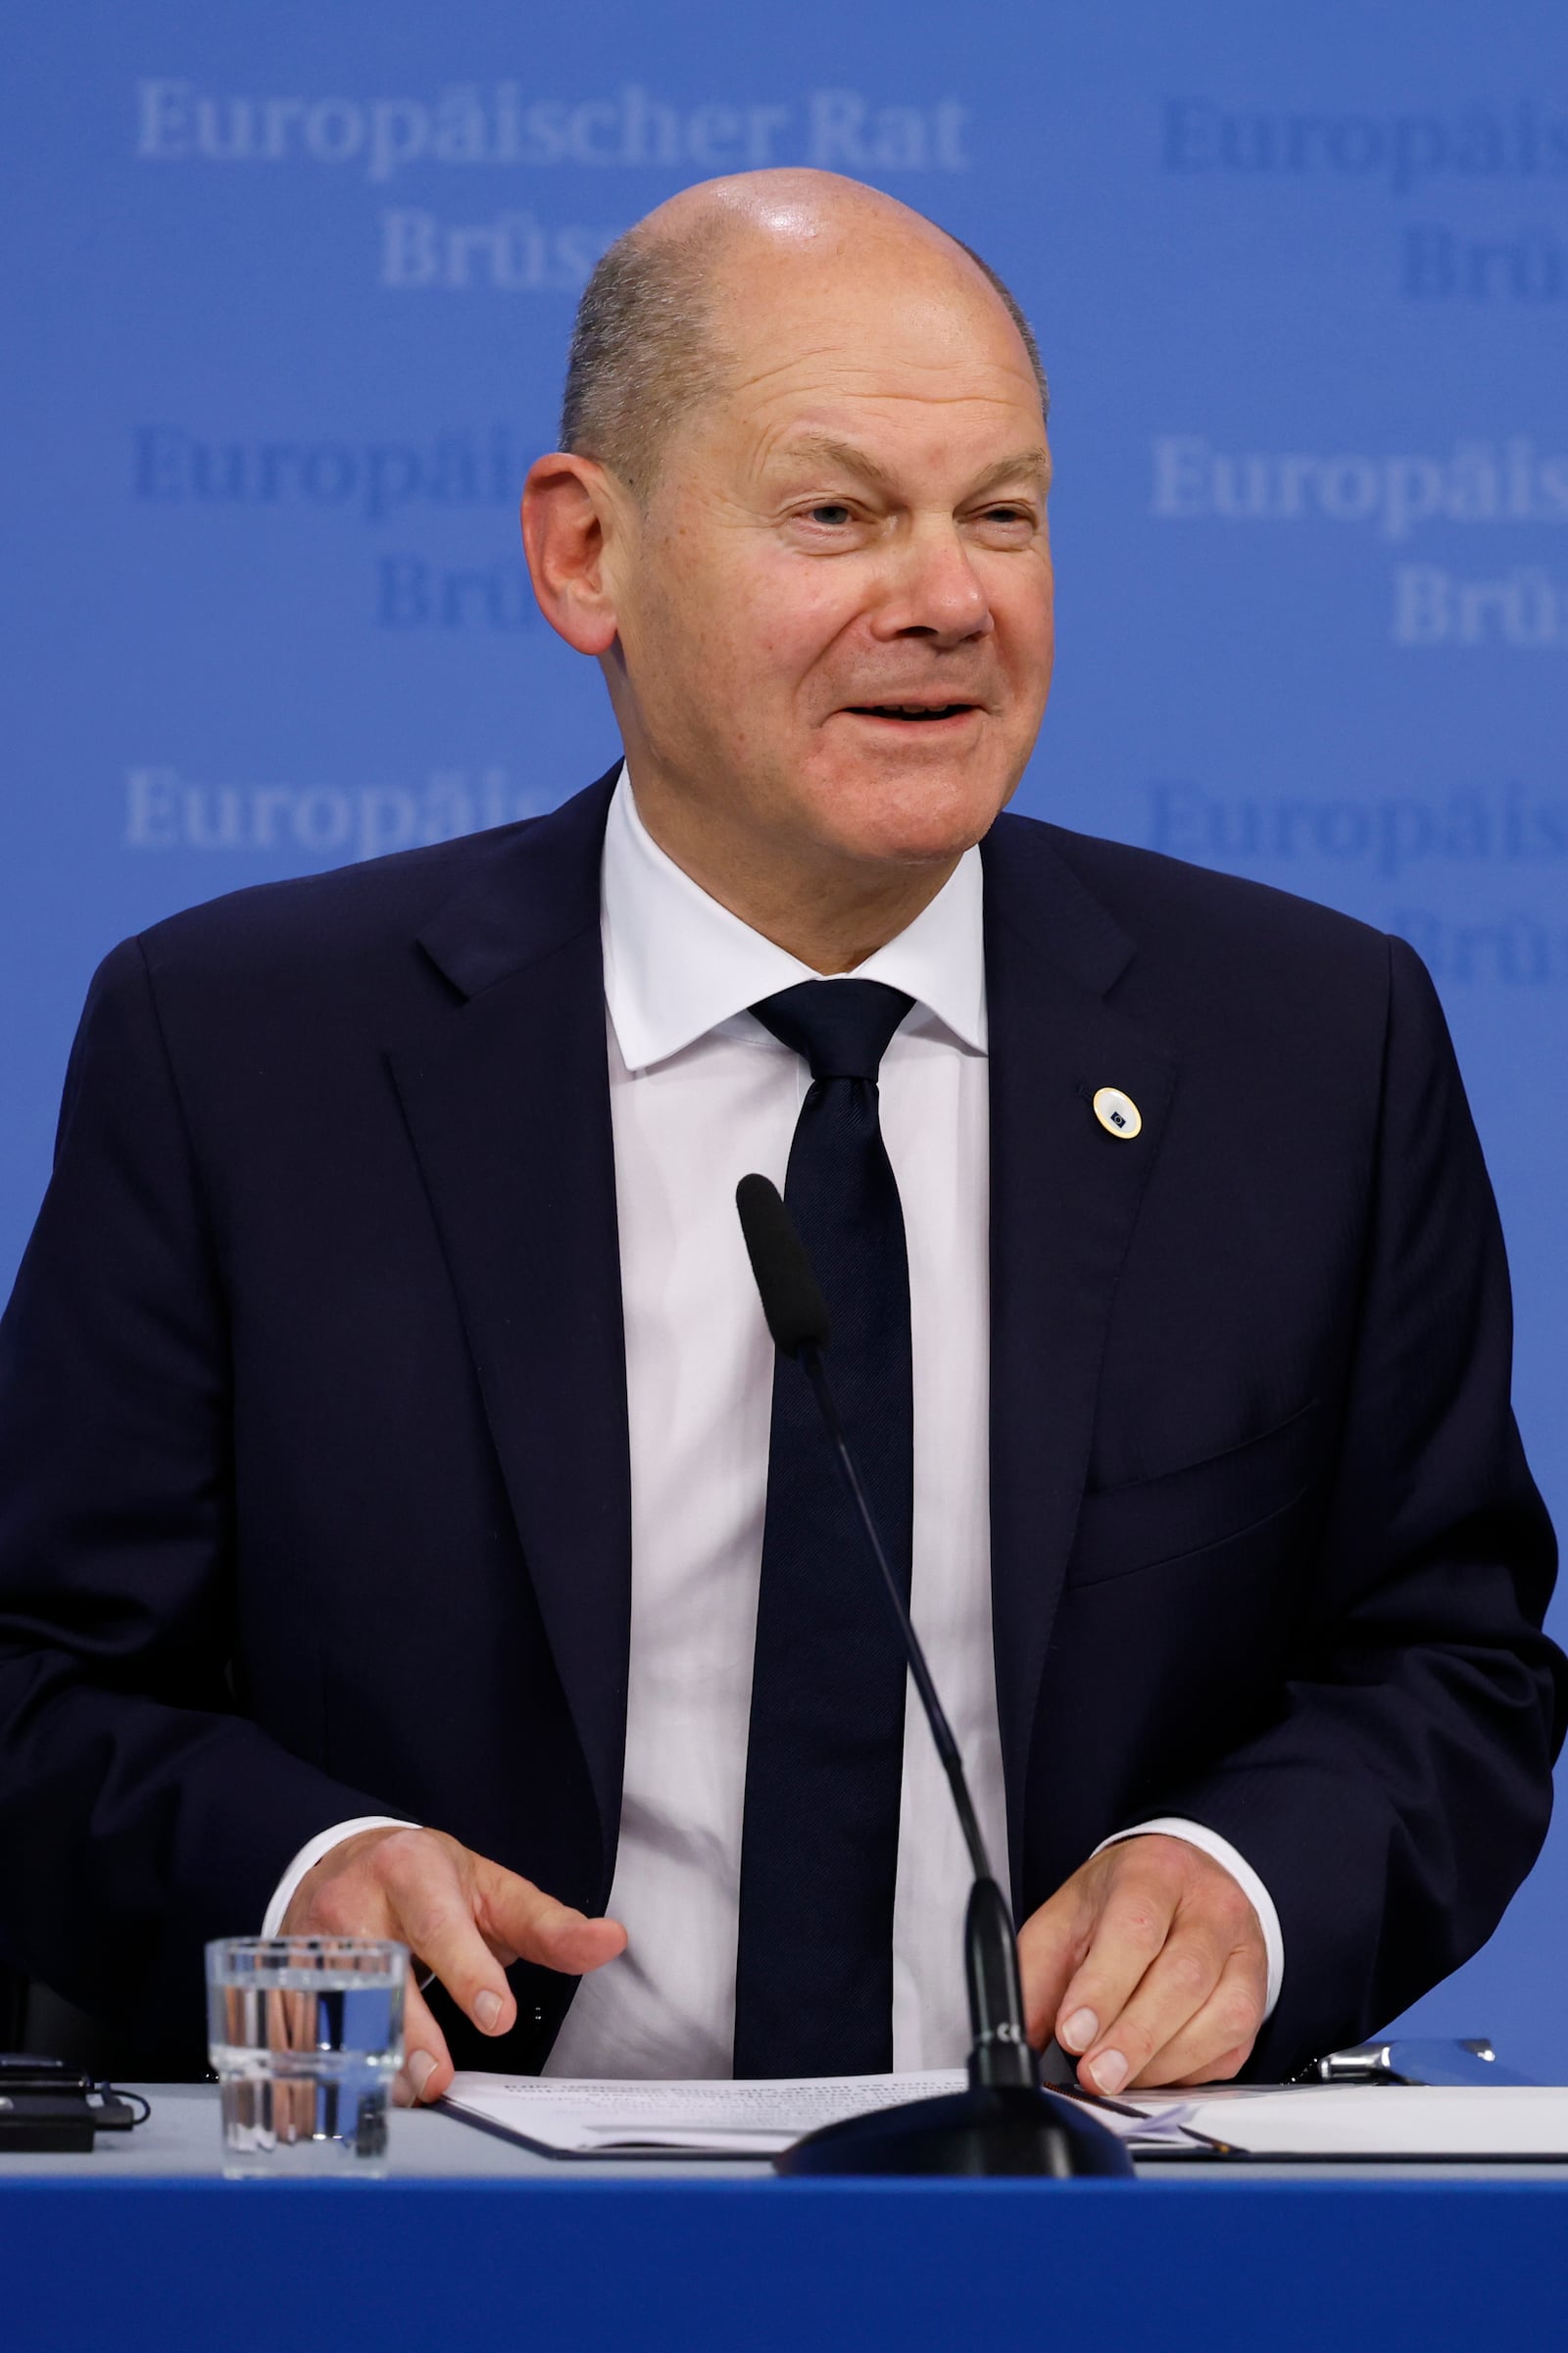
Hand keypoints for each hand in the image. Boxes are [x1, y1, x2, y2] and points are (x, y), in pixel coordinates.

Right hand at [281, 1825, 626, 2105]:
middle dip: (410, 2029)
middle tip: (438, 2079)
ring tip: (405, 2093)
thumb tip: (612, 1941)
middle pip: (381, 1970)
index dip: (469, 1973)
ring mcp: (310, 1939)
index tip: (498, 2017)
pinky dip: (324, 2067)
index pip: (441, 1926)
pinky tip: (353, 2095)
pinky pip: (301, 2028)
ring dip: (369, 2057)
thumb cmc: (429, 1882)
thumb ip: (550, 1925)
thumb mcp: (492, 1891)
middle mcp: (355, 1900)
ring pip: (336, 2005)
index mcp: (413, 1869)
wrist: (340, 1860)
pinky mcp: (284, 1977)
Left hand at [1017, 1834, 1266, 2092]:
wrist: (1181, 1880)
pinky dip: (1190, 2070)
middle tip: (1095, 2074)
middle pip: (1183, 1977)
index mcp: (1155, 1873)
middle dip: (1134, 2037)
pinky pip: (1233, 2045)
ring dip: (1163, 2060)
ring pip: (1221, 2016)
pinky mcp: (1257, 1993)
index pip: (1135, 1930)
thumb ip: (1037, 1973)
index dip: (1104, 1989)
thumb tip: (1018, 2036)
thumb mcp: (1067, 1917)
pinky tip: (1155, 2071)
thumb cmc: (1122, 1900)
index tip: (1073, 2033)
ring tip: (1120, 2077)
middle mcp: (1210, 1907)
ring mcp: (1243, 1950)